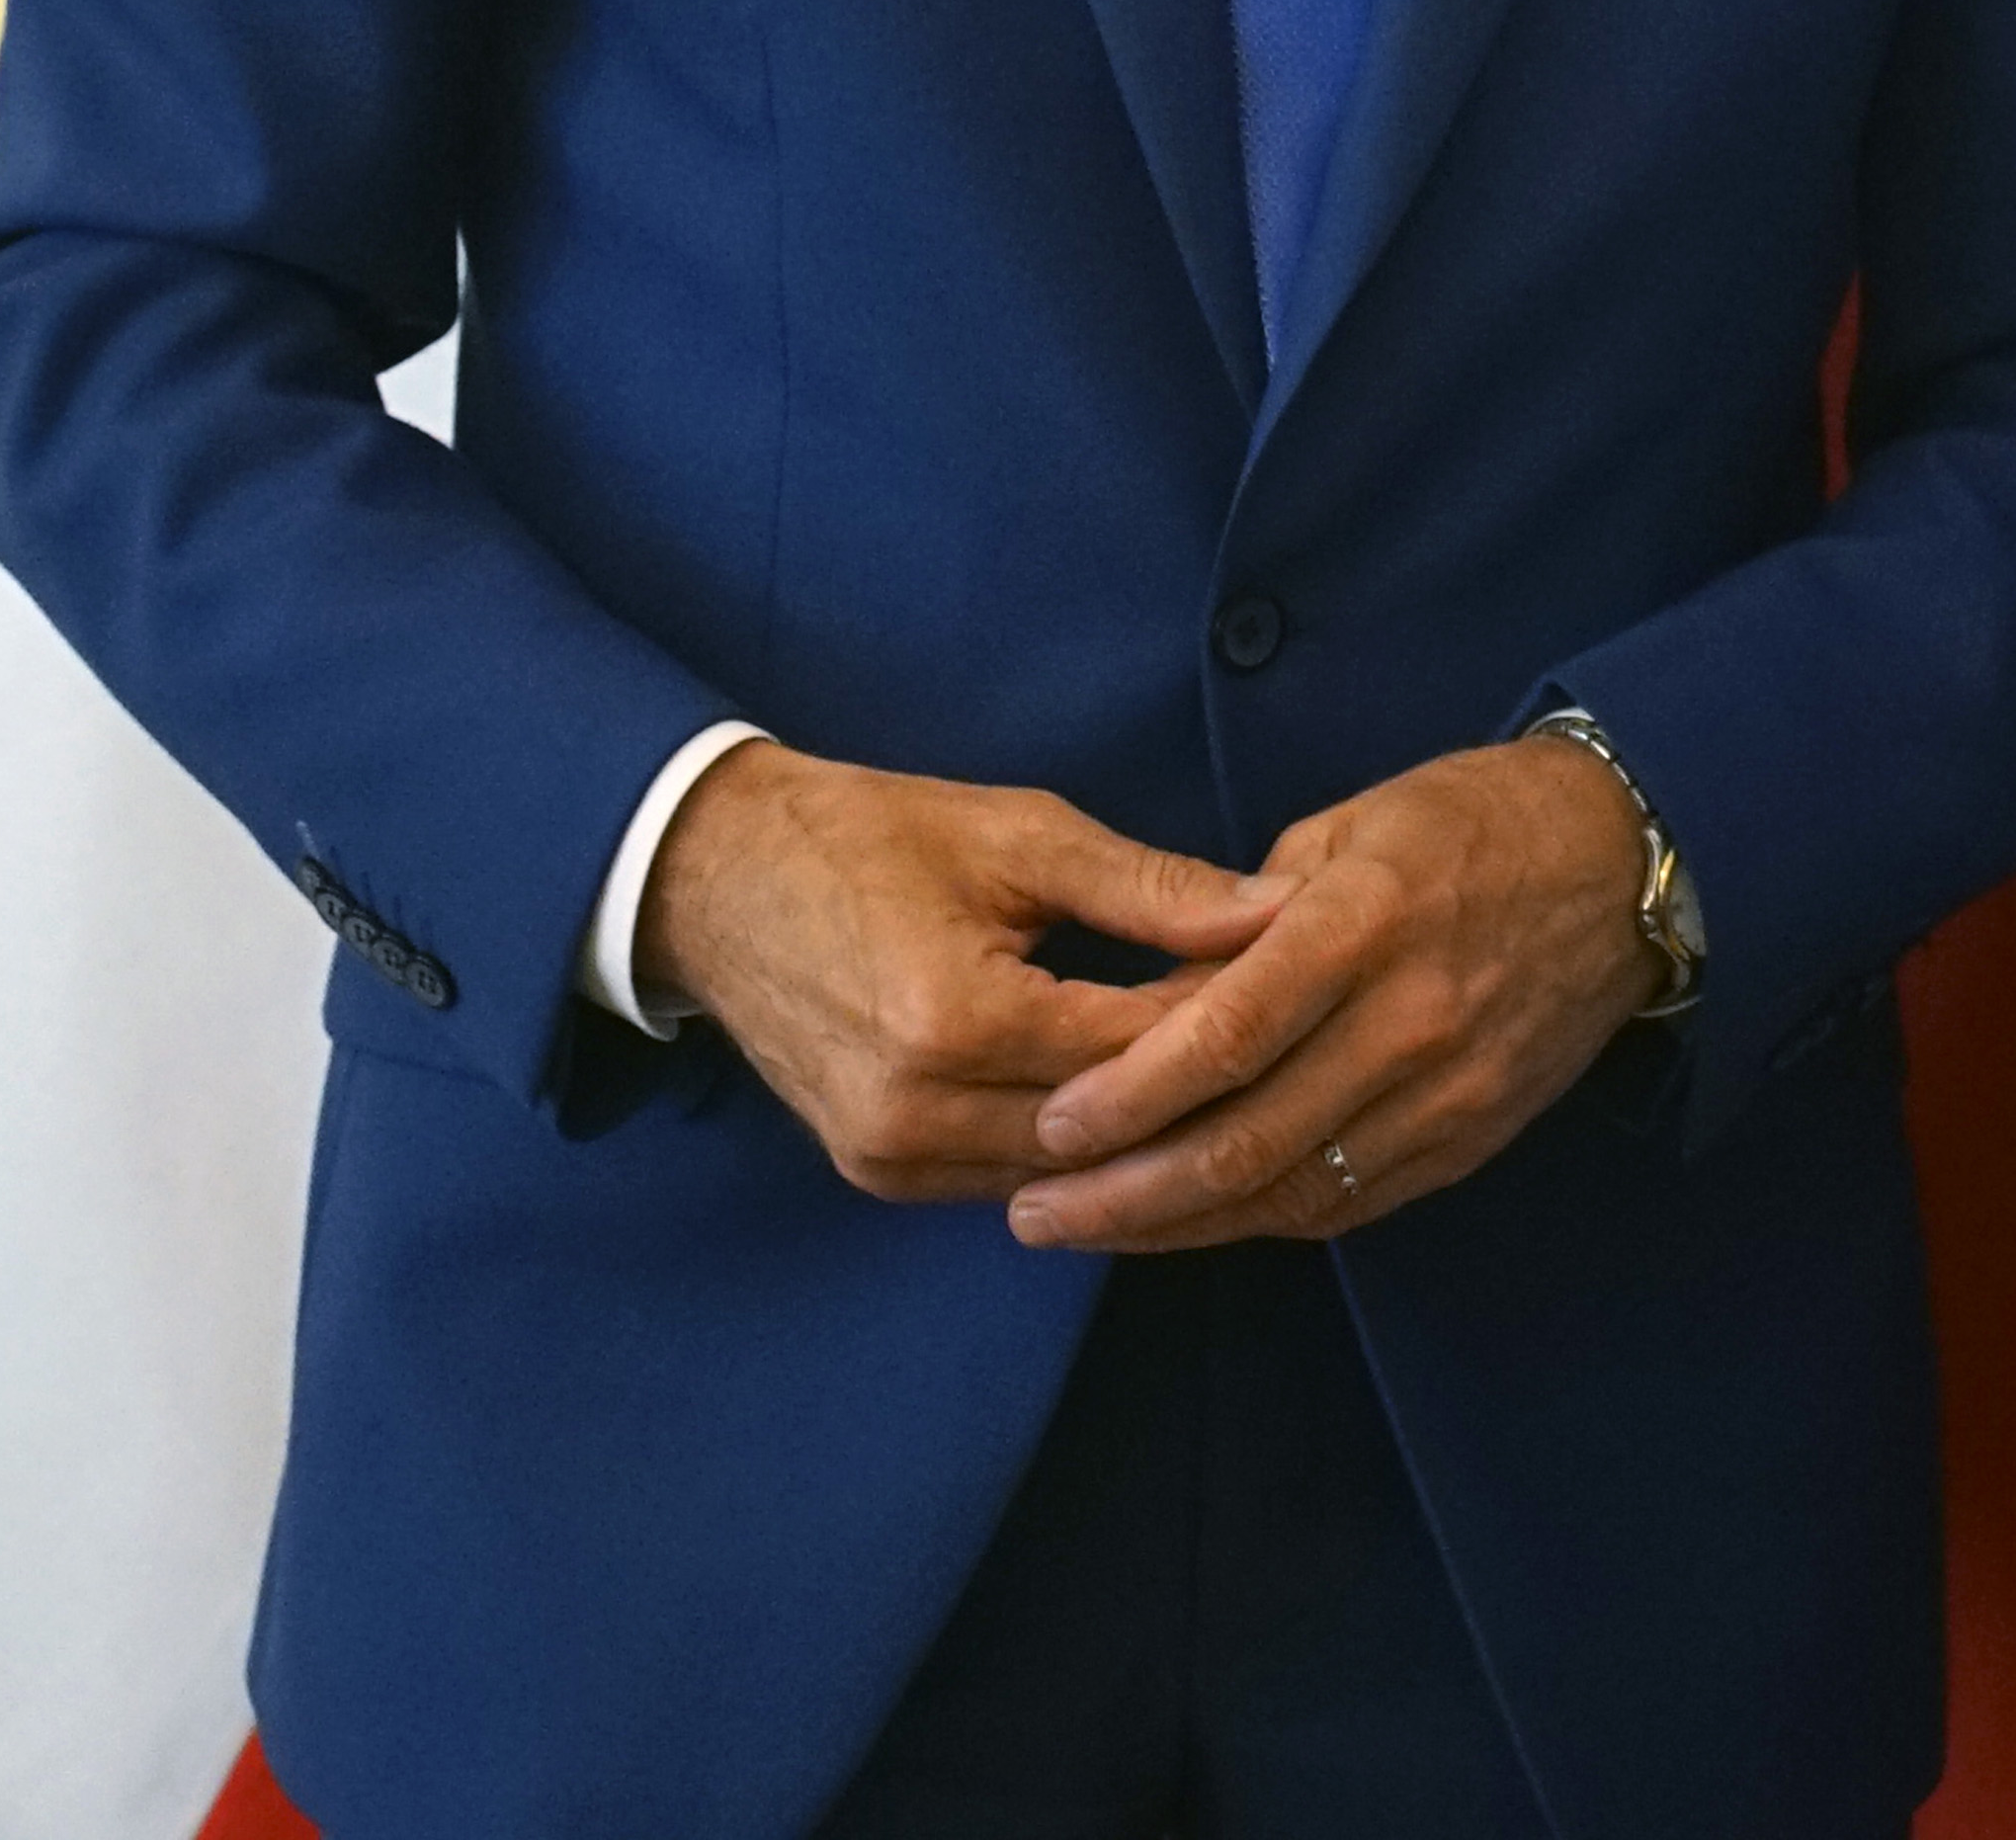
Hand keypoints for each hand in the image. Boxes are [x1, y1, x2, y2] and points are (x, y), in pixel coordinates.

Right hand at [643, 746, 1280, 1204]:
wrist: (713, 879)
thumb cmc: (869, 836)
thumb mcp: (1020, 834)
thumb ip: (1154, 888)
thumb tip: (1281, 910)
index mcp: (956, 1017)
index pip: (1139, 1051)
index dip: (1232, 1023)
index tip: (1302, 986)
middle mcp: (918, 1110)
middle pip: (1111, 1131)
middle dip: (1202, 1090)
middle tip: (1284, 1041)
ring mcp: (890, 1155)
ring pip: (1068, 1175)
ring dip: (1145, 1132)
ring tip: (1224, 1075)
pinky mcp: (877, 1173)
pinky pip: (1010, 1182)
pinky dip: (1078, 1152)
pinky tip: (1138, 1109)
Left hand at [1003, 737, 1666, 1249]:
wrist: (1628, 864)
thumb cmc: (1474, 822)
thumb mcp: (1354, 824)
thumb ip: (1249, 912)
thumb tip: (1157, 989)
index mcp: (1367, 924)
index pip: (1228, 1037)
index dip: (1129, 1097)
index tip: (1050, 1127)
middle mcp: (1409, 1022)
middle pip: (1249, 1140)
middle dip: (1126, 1193)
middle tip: (1034, 1211)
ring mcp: (1449, 1093)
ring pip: (1294, 1191)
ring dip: (1179, 1227)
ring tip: (1086, 1230)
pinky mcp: (1472, 1137)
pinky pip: (1351, 1203)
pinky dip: (1262, 1221)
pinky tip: (1191, 1224)